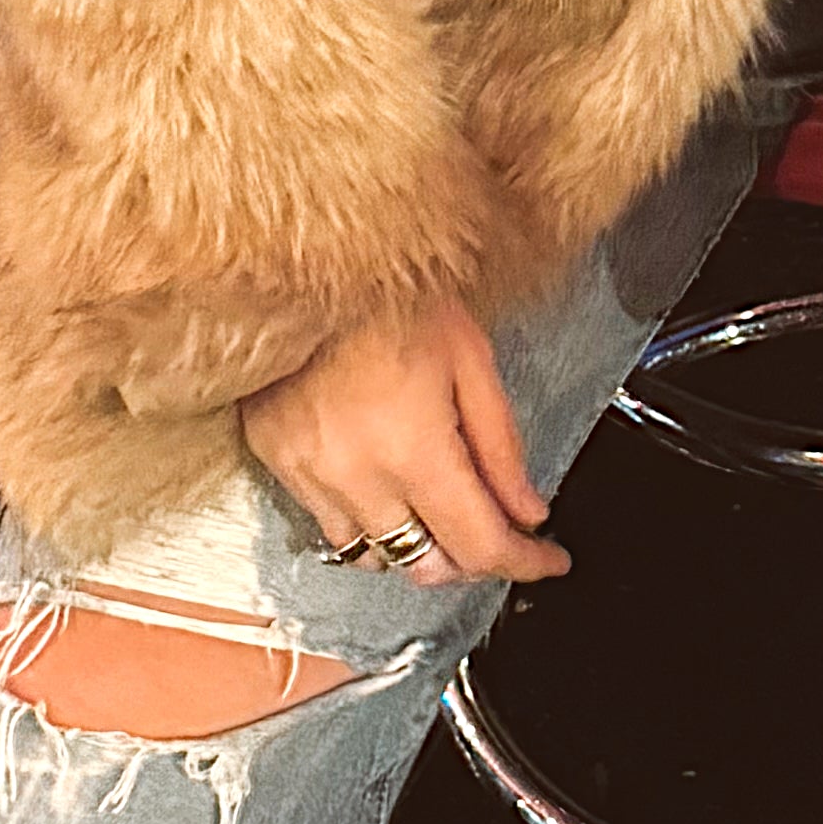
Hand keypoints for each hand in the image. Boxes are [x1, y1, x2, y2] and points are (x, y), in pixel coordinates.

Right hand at [241, 296, 567, 587]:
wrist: (301, 255)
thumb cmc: (390, 292)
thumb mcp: (470, 357)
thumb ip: (501, 445)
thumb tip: (527, 509)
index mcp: (413, 448)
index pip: (479, 545)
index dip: (524, 562)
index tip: (548, 560)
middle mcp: (357, 475)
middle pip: (425, 567)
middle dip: (471, 560)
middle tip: (498, 531)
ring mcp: (308, 473)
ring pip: (372, 558)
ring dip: (415, 549)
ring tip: (439, 513)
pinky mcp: (275, 459)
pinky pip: (328, 525)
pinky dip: (367, 524)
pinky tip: (387, 493)